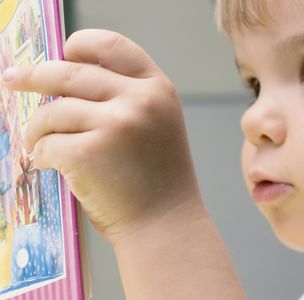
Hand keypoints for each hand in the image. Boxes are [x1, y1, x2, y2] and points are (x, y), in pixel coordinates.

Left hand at [2, 29, 199, 244]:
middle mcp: (140, 100)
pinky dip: (42, 155)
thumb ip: (123, 97)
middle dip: (34, 76)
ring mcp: (115, 125)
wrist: (166, 222)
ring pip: (53, 111)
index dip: (81, 45)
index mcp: (157, 89)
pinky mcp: (88, 154)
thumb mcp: (154, 124)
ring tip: (37, 143)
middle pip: (70, 72)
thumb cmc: (158, 177)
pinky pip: (47, 144)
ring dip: (37, 129)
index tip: (61, 54)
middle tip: (13, 81)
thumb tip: (67, 79)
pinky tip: (50, 164)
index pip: (112, 47)